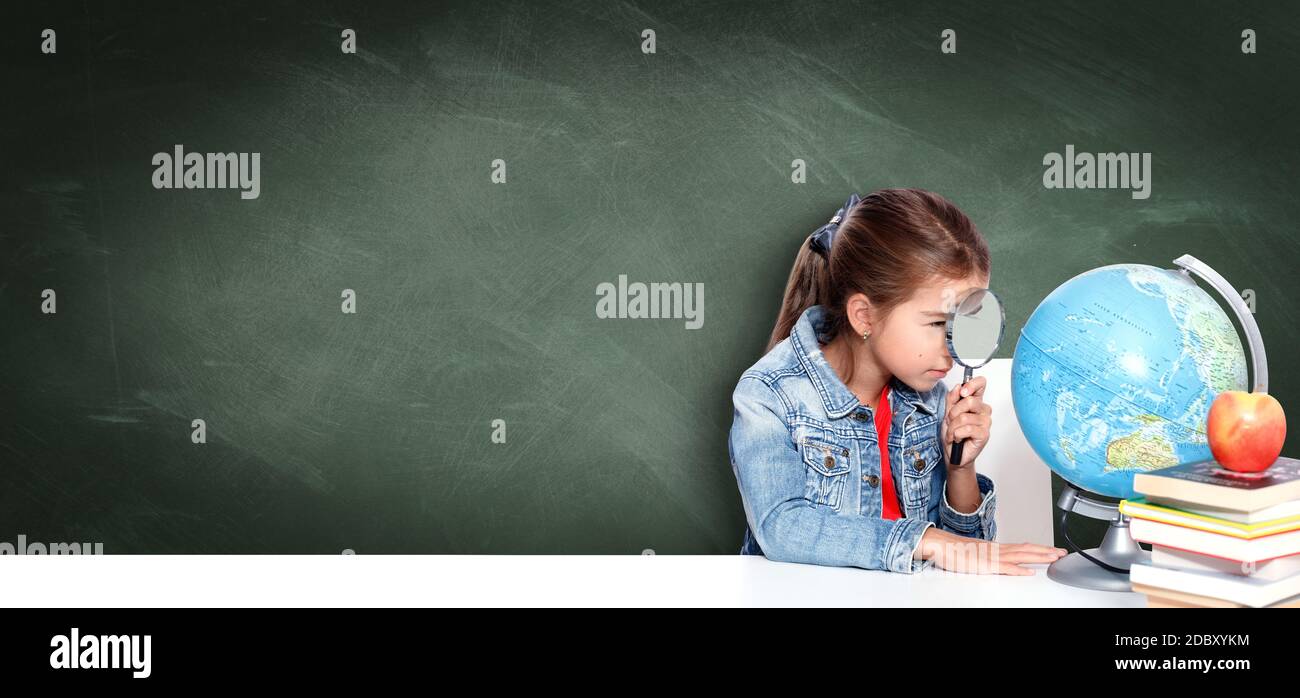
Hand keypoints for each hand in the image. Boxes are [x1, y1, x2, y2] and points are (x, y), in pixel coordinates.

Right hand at [917, 528, 1067, 575]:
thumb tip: (999, 560)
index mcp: (996, 547)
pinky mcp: (985, 564)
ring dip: (1039, 557)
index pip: (1023, 547)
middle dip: (1046, 552)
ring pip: (1021, 556)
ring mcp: (992, 556)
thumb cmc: (954, 550)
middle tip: (1063, 553)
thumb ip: (990, 556)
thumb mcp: (977, 553)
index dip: (1040, 548)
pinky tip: (1028, 573)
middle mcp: (998, 550)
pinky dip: (1018, 570)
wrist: (940, 544)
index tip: (1053, 550)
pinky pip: (1005, 568)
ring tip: (1054, 559)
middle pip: (1027, 549)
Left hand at [941, 375, 990, 468]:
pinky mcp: (984, 434)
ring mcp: (985, 422)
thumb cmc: (952, 434)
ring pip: (964, 417)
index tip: (963, 391)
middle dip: (953, 413)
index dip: (972, 384)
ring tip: (953, 433)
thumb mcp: (947, 414)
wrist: (953, 454)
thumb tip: (958, 386)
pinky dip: (956, 434)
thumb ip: (952, 399)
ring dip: (952, 427)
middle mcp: (983, 410)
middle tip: (951, 421)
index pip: (981, 384)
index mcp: (975, 402)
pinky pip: (967, 429)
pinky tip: (957, 438)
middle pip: (969, 401)